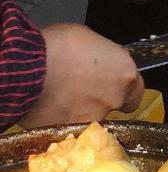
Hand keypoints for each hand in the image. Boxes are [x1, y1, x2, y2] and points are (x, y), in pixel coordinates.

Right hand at [20, 24, 143, 127]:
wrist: (27, 68)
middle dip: (101, 99)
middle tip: (80, 89)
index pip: (136, 89)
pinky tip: (51, 109)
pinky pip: (72, 129)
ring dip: (81, 110)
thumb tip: (101, 62)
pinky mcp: (73, 133)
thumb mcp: (89, 39)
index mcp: (125, 72)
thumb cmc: (58, 45)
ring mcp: (96, 118)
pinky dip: (64, 120)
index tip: (113, 86)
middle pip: (114, 104)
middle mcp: (116, 98)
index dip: (124, 89)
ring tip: (61, 98)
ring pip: (93, 118)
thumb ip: (103, 56)